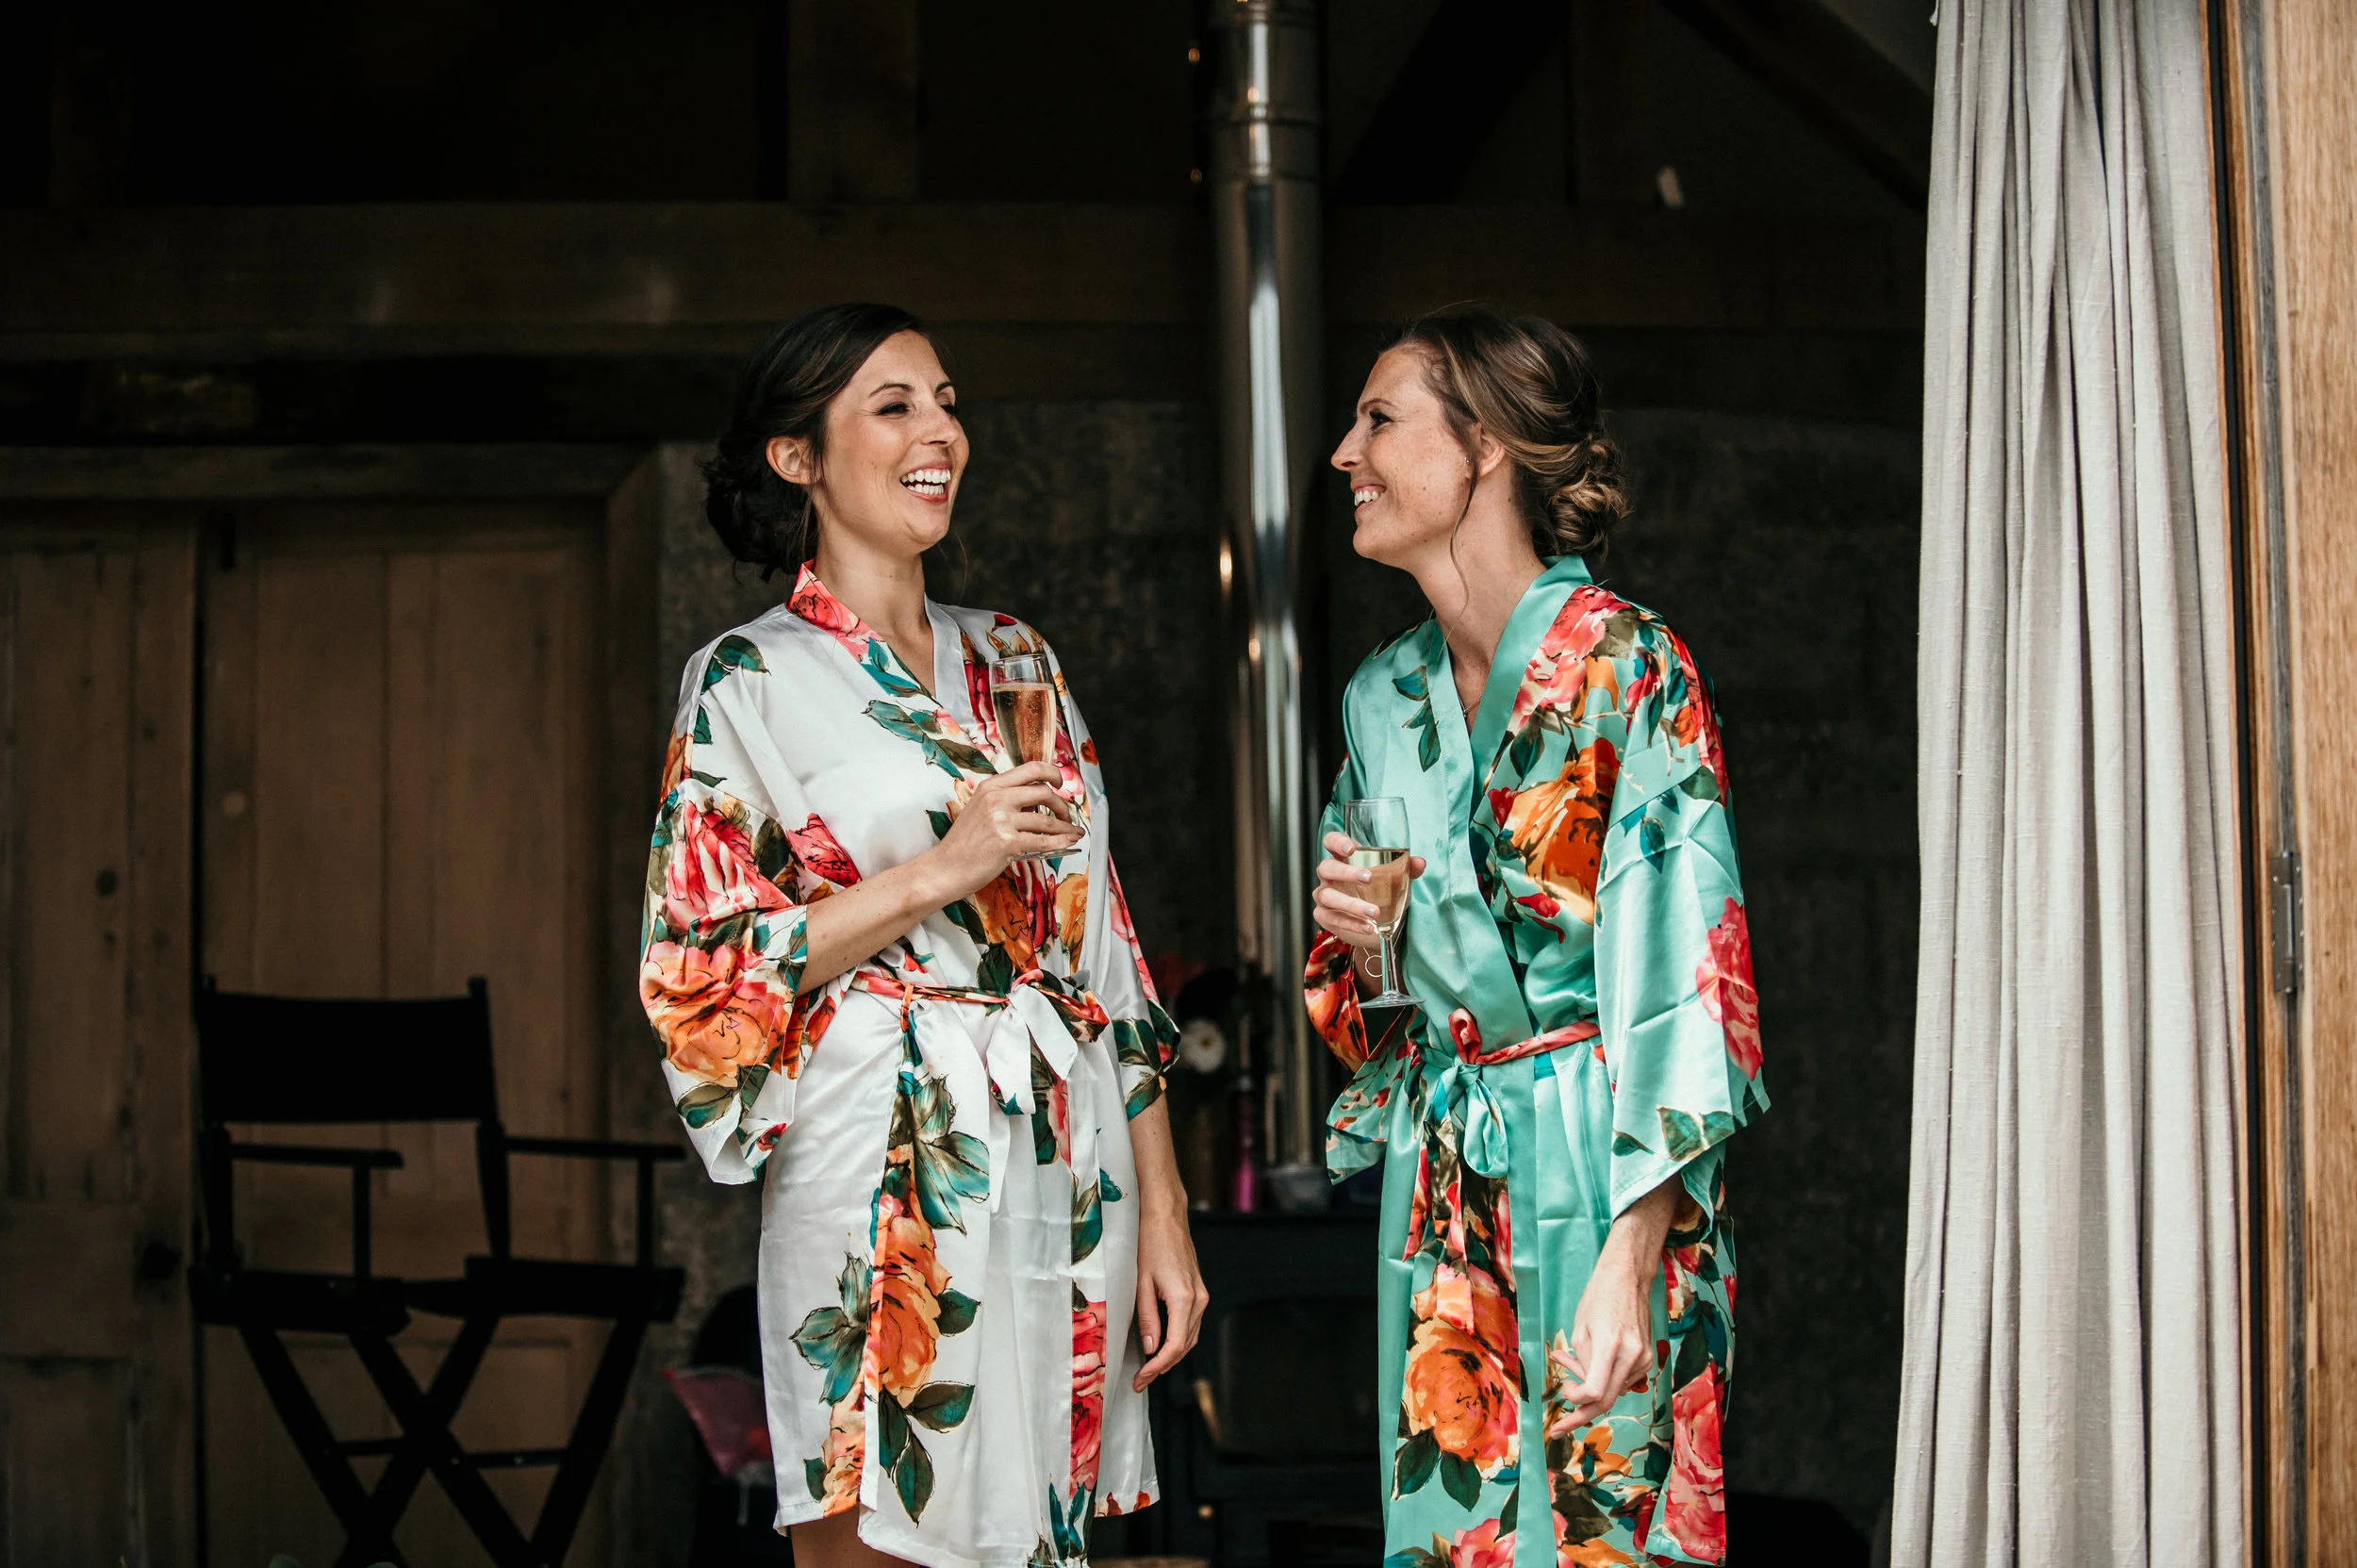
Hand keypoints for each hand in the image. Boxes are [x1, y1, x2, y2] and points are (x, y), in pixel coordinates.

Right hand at [926, 762, 1081, 897]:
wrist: (945, 868)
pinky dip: (1060, 843)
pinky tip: (1067, 843)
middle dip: (1062, 805)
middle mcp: (996, 799)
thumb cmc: (962, 844)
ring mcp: (1002, 820)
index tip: (1059, 781)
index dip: (1051, 772)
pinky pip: (1043, 841)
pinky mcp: (1007, 843)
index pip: (1030, 769)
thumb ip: (1004, 801)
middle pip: (1044, 792)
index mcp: (990, 787)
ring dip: (1065, 828)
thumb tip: (1035, 801)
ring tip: (1072, 833)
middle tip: (1066, 815)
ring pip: (1047, 821)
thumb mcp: (979, 810)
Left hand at [1132, 1198, 1206, 1391]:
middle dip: (1162, 1367)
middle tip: (1140, 1381)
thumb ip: (1147, 1318)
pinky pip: (1191, 1325)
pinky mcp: (1200, 1291)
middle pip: (1184, 1346)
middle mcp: (1199, 1301)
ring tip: (1148, 1369)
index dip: (1157, 1367)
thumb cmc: (1149, 1245)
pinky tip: (1162, 1345)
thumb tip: (1150, 1348)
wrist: (1166, 1217)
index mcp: (1184, 1299)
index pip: (1174, 1347)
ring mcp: (1202, 1296)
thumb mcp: (1140, 1283)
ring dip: (1171, 1356)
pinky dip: (1178, 1340)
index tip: (1140, 1379)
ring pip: (1190, 1338)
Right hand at [1312, 829, 1425, 949]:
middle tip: (1368, 879)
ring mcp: (1325, 895)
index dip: (1336, 842)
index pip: (1330, 841)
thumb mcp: (1395, 879)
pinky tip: (1368, 927)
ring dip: (1352, 904)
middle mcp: (1330, 875)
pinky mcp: (1325, 916)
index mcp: (1343, 858)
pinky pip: (1334, 918)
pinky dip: (1352, 923)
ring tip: (1374, 912)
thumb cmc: (1381, 892)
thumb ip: (1406, 869)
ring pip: (1328, 896)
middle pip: (1326, 868)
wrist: (1377, 924)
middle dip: (1346, 872)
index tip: (1351, 849)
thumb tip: (1420, 862)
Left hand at [1557, 1178, 1676, 1426]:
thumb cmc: (1598, 1298)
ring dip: (1587, 1387)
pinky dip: (1601, 1377)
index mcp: (1611, 1346)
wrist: (1629, 1279)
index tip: (1562, 1399)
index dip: (1576, 1403)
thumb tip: (1580, 1391)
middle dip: (1581, 1417)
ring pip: (1613, 1391)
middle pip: (1606, 1401)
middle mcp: (1632, 1357)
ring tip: (1565, 1360)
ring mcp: (1644, 1360)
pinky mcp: (1648, 1360)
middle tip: (1559, 1429)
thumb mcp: (1580, 1329)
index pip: (1595, 1391)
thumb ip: (1581, 1362)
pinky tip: (1584, 1360)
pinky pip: (1620, 1380)